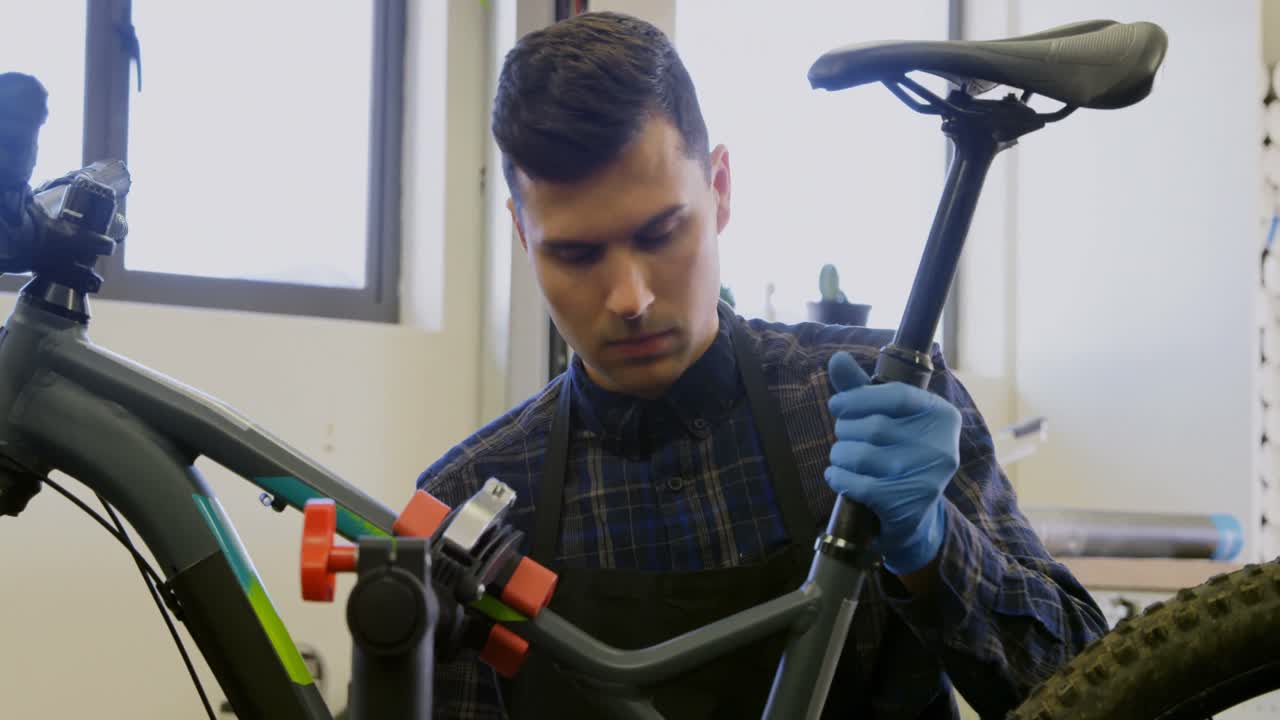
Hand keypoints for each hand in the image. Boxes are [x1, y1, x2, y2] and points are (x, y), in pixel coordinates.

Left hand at [824, 351, 960, 574]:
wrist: (914, 516)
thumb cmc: (897, 453)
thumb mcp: (886, 417)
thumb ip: (861, 389)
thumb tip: (836, 358)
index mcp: (941, 414)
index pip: (894, 395)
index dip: (857, 397)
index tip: (836, 405)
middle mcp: (941, 444)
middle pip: (873, 426)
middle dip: (845, 431)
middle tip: (844, 438)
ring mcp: (927, 476)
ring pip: (861, 455)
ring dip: (840, 455)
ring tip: (841, 457)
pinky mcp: (909, 504)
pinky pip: (858, 483)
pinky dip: (838, 477)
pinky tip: (836, 476)